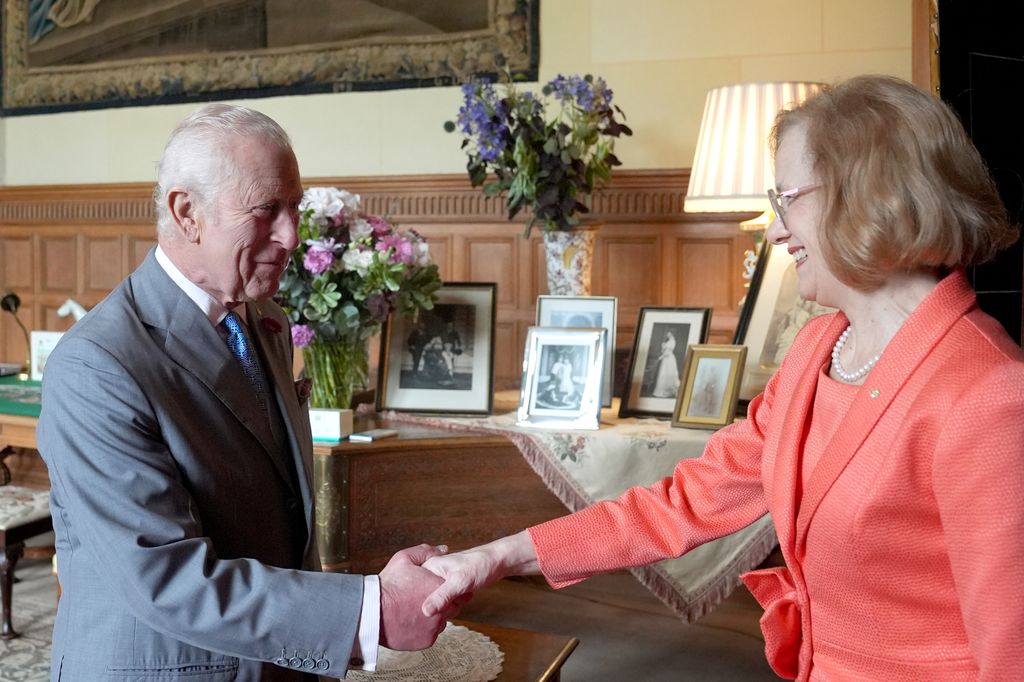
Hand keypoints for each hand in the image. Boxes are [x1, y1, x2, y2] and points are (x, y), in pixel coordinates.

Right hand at [379, 544, 464, 650]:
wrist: (371, 612)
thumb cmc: (387, 586)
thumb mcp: (404, 559)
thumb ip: (426, 552)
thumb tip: (443, 550)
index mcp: (439, 588)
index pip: (454, 589)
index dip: (442, 587)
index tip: (429, 588)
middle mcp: (442, 608)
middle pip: (451, 606)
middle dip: (440, 603)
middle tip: (419, 599)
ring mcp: (436, 626)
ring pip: (441, 621)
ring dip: (432, 617)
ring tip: (413, 610)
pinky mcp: (428, 640)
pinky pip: (431, 634)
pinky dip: (423, 630)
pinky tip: (410, 620)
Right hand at [420, 531, 538, 616]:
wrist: (497, 562)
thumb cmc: (479, 565)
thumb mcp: (459, 582)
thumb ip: (442, 596)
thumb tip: (425, 612)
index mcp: (428, 567)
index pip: (414, 590)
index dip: (422, 601)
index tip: (435, 605)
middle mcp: (431, 574)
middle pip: (425, 599)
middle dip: (440, 604)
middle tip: (455, 595)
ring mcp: (439, 581)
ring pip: (436, 603)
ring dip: (448, 605)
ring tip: (461, 594)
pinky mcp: (448, 588)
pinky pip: (444, 603)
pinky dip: (452, 605)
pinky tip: (461, 598)